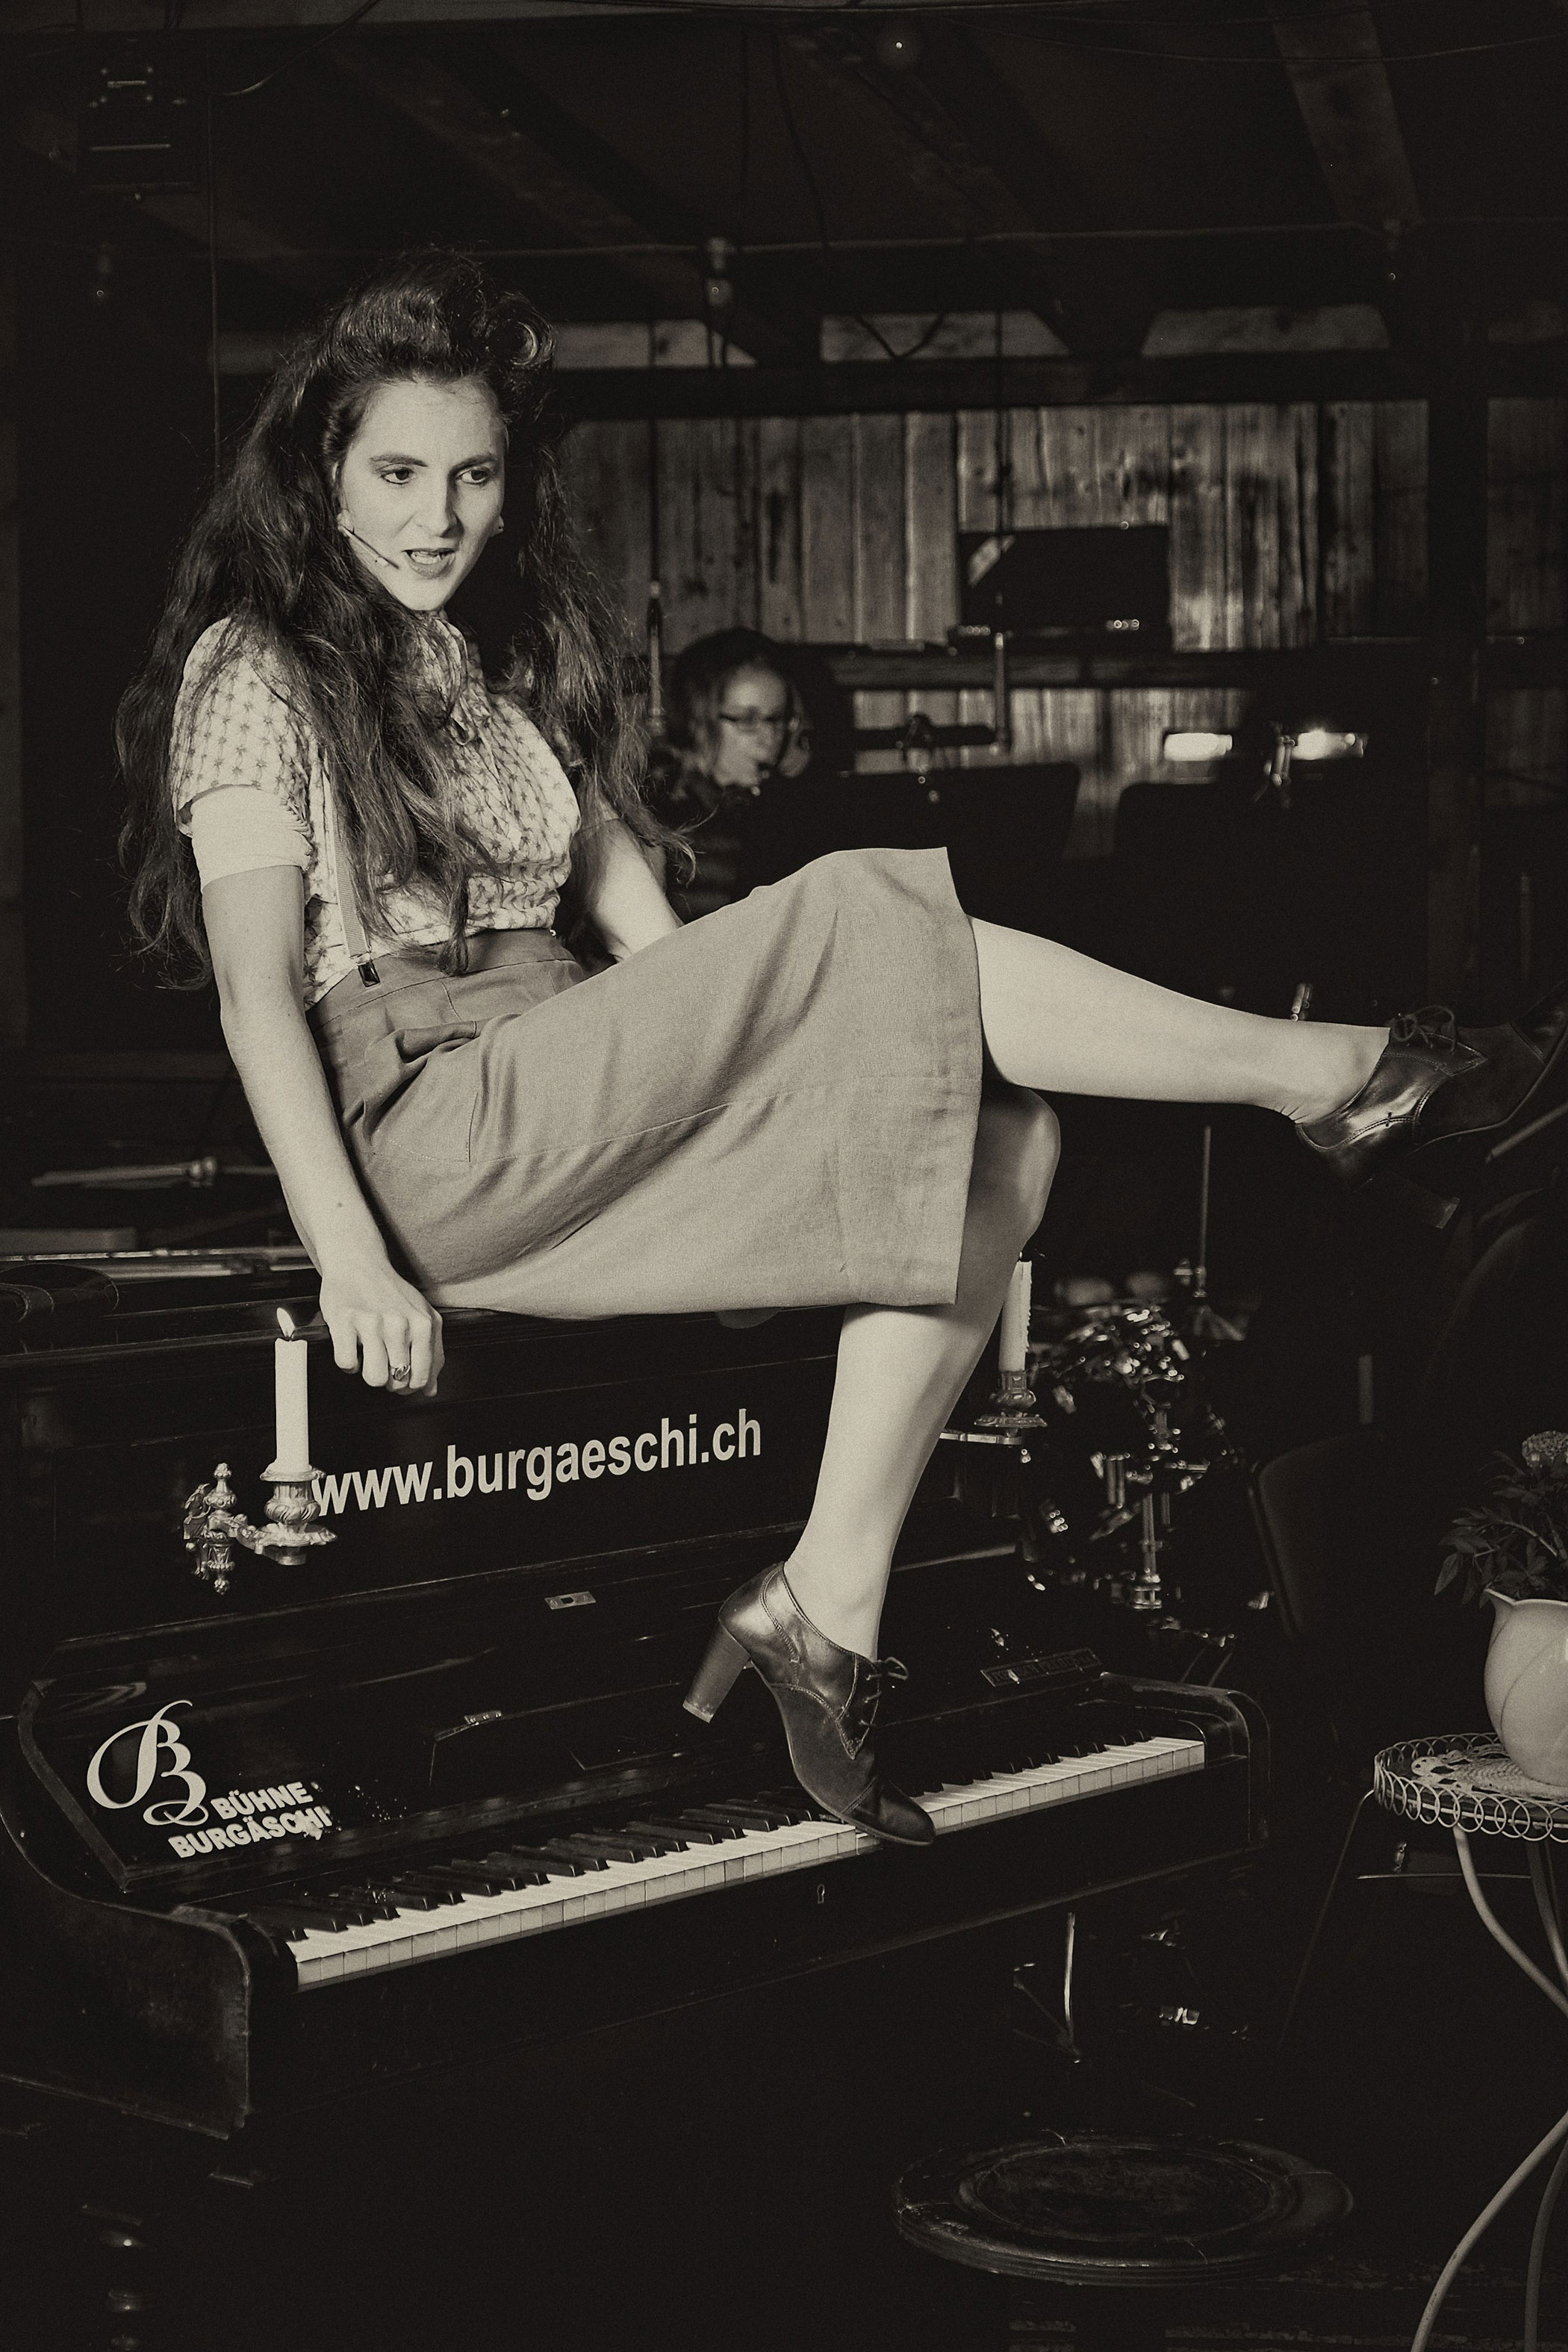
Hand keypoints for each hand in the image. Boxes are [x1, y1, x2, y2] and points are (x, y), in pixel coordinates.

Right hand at [319, 1257, 443, 1396]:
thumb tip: (431, 1390)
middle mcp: (400, 1324)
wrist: (359, 1262)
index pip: (422, 1378)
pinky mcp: (345, 1321)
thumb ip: (432, 1353)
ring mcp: (372, 1322)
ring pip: (375, 1378)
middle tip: (384, 1362)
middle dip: (390, 1380)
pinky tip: (353, 1347)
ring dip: (369, 1373)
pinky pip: (347, 1364)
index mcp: (423, 1324)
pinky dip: (349, 1362)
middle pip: (398, 1382)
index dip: (410, 1385)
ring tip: (369, 1355)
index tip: (403, 1377)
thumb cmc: (390, 1292)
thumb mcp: (422, 1317)